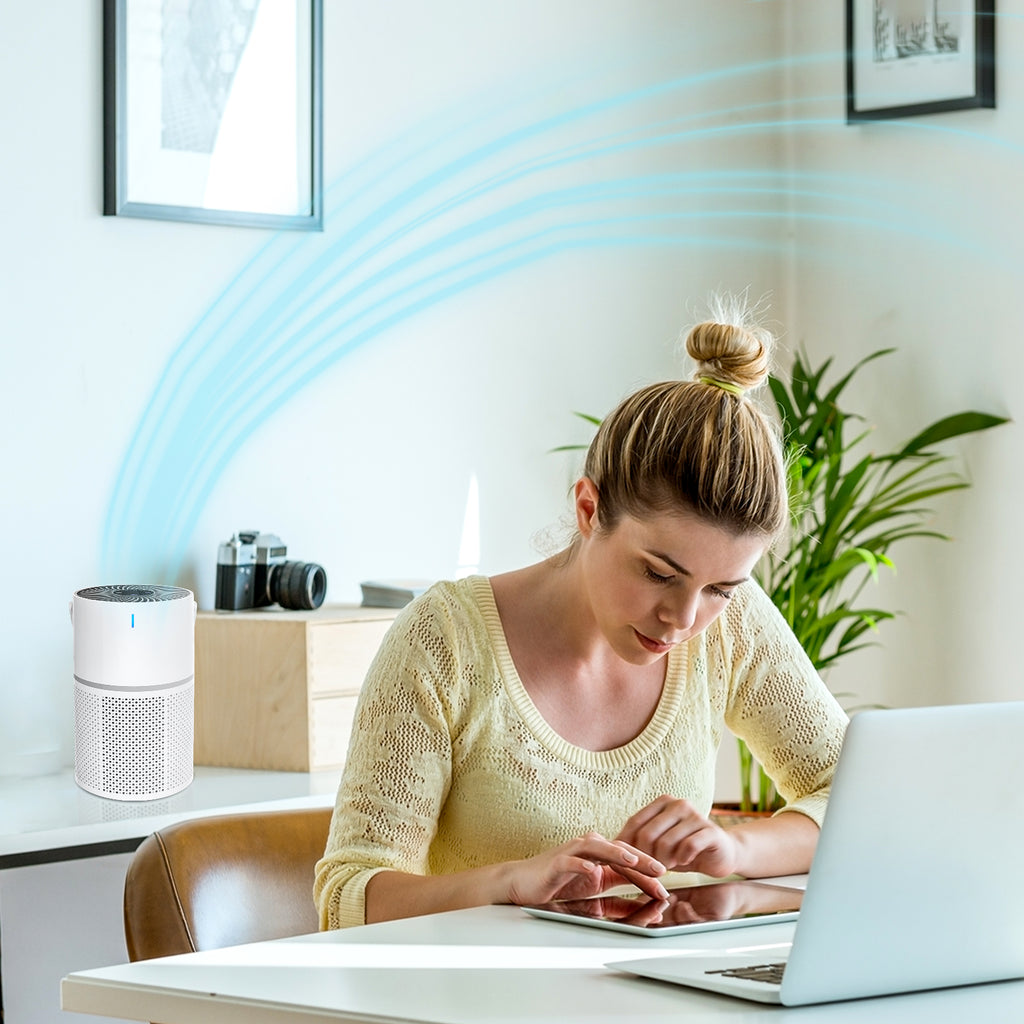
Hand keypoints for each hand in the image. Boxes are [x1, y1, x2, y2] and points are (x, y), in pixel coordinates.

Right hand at [505, 831, 667, 905]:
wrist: (524, 883)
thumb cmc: (558, 885)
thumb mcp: (594, 894)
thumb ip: (618, 899)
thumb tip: (645, 909)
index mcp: (600, 856)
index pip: (629, 860)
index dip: (647, 871)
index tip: (665, 885)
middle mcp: (588, 849)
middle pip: (619, 850)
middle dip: (641, 860)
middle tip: (661, 870)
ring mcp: (572, 853)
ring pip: (598, 848)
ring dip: (616, 853)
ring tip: (633, 860)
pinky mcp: (556, 862)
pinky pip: (571, 860)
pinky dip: (582, 864)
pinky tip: (593, 870)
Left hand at [616, 795, 740, 877]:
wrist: (721, 853)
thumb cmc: (684, 848)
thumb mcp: (659, 842)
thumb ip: (639, 840)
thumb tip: (608, 846)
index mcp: (663, 803)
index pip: (635, 822)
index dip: (628, 844)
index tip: (627, 861)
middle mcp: (678, 804)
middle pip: (648, 833)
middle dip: (646, 856)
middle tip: (651, 868)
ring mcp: (695, 816)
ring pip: (666, 842)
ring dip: (664, 861)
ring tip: (668, 866)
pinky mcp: (710, 831)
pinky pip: (688, 846)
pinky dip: (682, 859)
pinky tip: (683, 862)